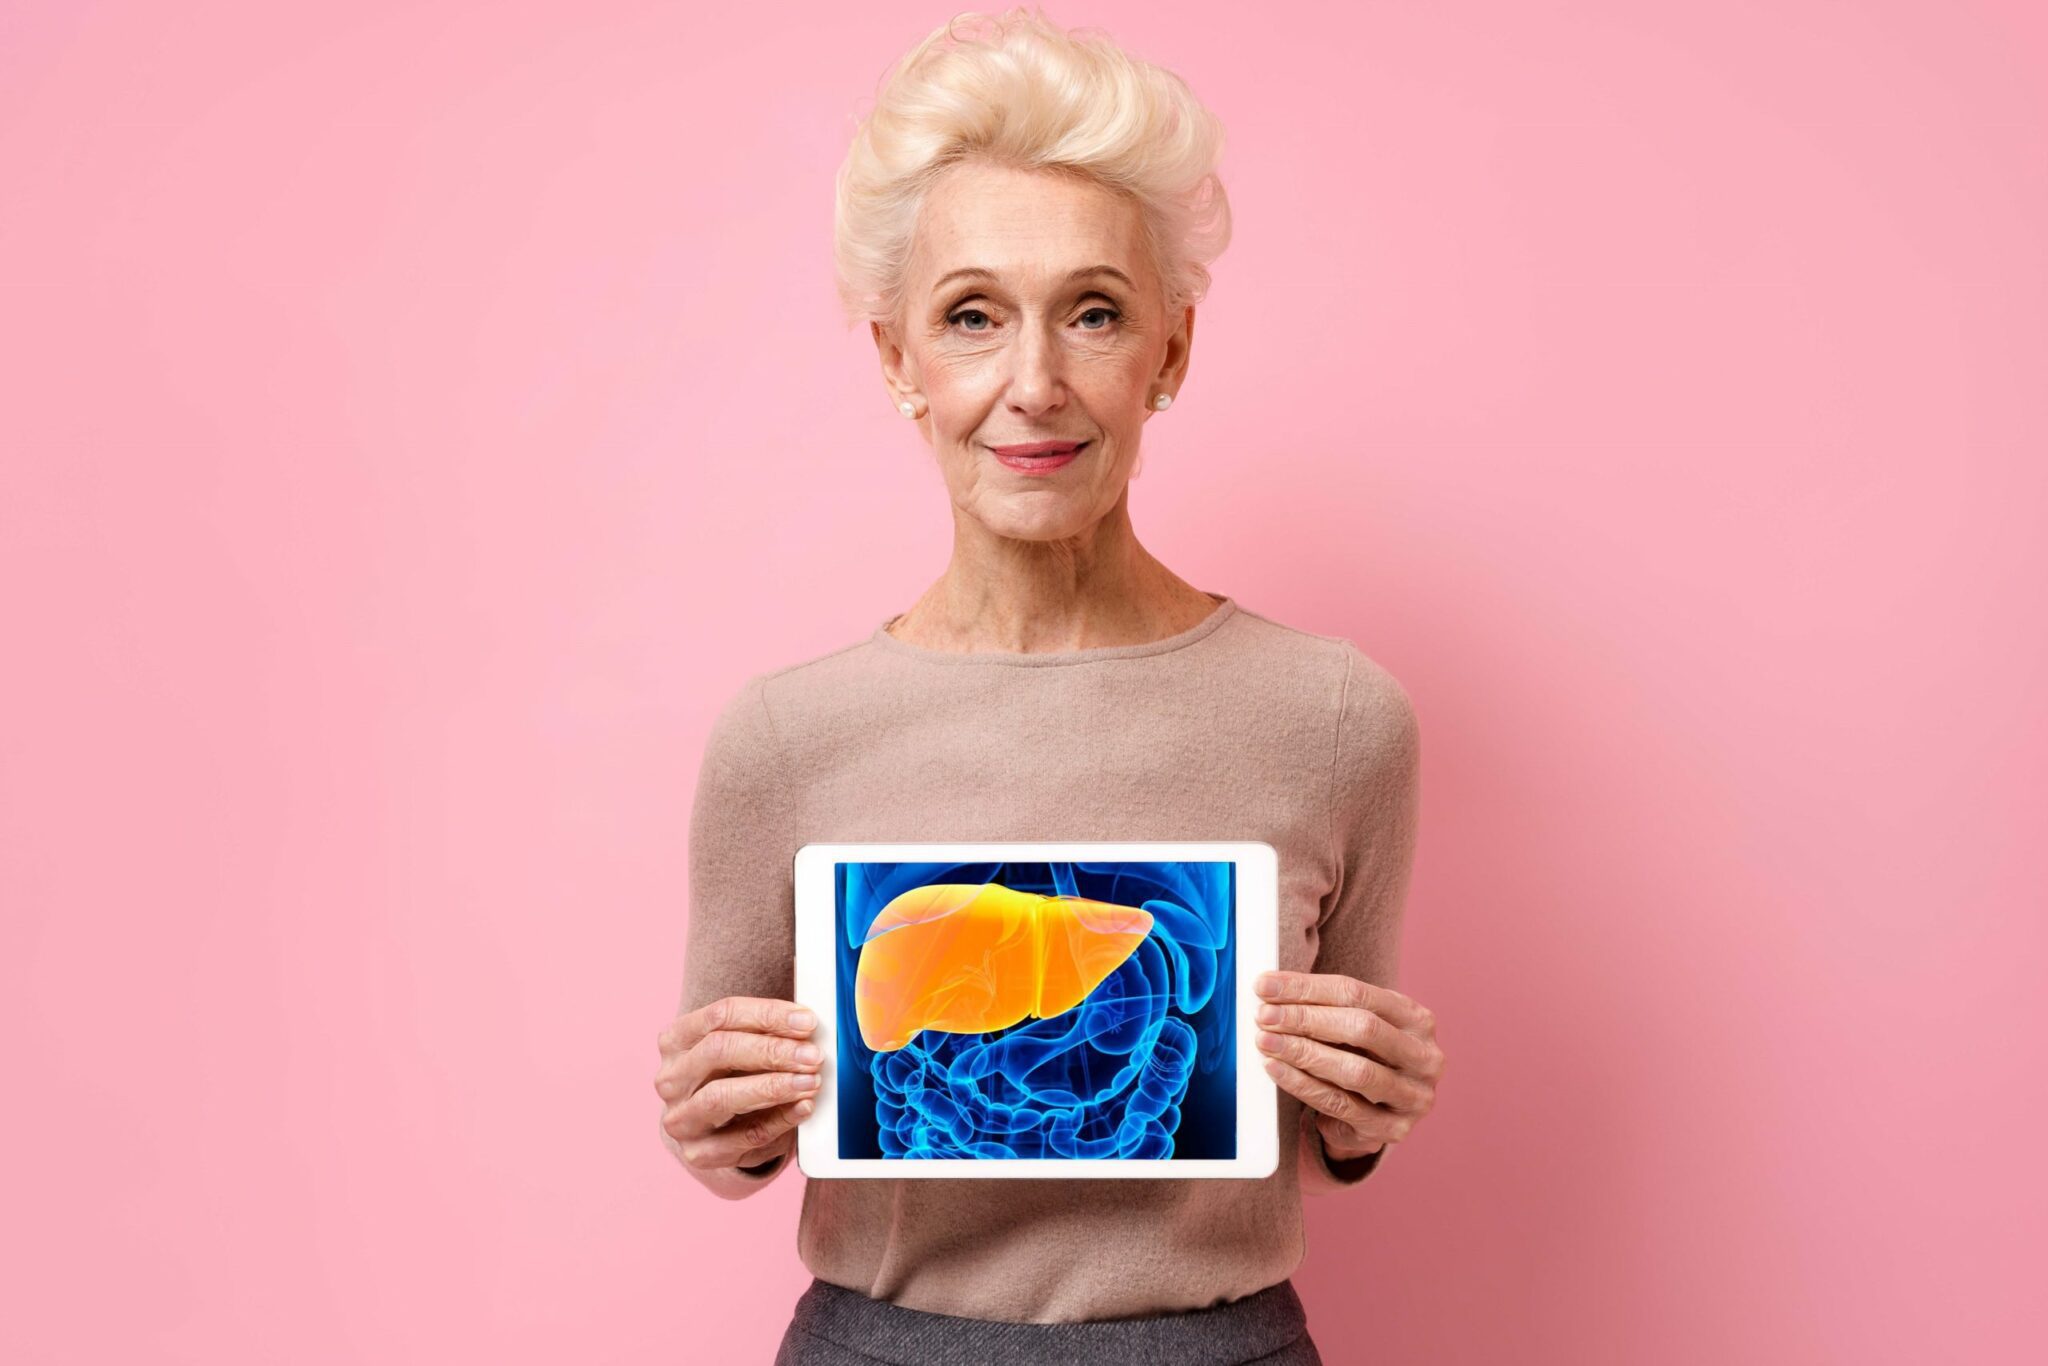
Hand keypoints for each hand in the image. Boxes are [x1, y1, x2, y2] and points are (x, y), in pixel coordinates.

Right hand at [654, 996, 822, 1172]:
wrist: (715, 1130)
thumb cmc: (733, 1077)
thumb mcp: (742, 1049)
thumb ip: (767, 1033)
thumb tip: (808, 1026)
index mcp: (676, 1040)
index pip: (721, 1015)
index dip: (767, 1014)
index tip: (807, 1021)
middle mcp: (671, 1078)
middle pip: (718, 1050)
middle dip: (772, 1051)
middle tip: (812, 1055)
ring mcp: (681, 1118)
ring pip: (721, 1096)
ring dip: (773, 1086)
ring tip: (810, 1081)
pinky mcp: (699, 1153)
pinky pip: (744, 1135)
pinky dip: (780, 1120)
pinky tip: (803, 1107)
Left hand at [1253, 970, 1442, 1161]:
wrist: (1379, 1114)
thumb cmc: (1363, 1058)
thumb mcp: (1355, 1027)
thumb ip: (1324, 1006)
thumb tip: (1269, 989)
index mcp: (1417, 1019)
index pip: (1357, 993)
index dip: (1307, 988)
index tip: (1266, 986)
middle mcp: (1425, 1057)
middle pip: (1361, 1028)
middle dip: (1305, 1019)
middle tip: (1264, 1016)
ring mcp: (1413, 1096)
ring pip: (1355, 1070)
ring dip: (1303, 1053)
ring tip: (1266, 1042)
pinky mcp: (1393, 1128)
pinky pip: (1341, 1105)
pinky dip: (1303, 1085)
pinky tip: (1276, 1070)